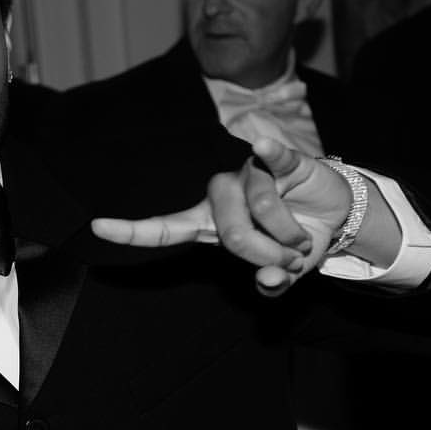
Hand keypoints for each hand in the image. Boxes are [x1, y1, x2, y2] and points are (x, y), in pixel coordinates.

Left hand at [90, 137, 366, 295]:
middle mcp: (220, 196)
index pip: (164, 228)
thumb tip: (271, 281)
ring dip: (290, 237)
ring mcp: (248, 175)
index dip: (132, 230)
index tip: (96, 227)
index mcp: (208, 224)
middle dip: (265, 256)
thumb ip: (273, 283)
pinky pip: (273, 159)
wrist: (334, 216)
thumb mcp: (282, 272)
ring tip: (301, 238)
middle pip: (230, 235)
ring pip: (261, 212)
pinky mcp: (282, 161)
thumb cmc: (293, 241)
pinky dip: (271, 153)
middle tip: (288, 260)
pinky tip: (263, 146)